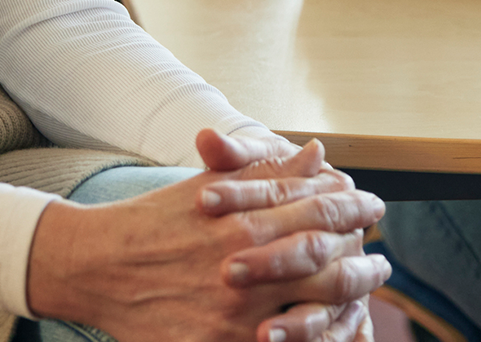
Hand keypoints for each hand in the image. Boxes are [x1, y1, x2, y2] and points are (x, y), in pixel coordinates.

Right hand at [26, 130, 387, 341]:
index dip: (354, 210)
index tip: (377, 208)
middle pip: (327, 268)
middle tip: (383, 267)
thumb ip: (266, 174)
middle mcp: (244, 265)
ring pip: (310, 317)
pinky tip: (322, 338)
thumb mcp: (211, 186)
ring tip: (363, 311)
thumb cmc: (156, 220)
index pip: (319, 212)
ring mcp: (232, 313)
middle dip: (363, 268)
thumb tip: (318, 156)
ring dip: (343, 313)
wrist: (97, 264)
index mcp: (245, 220)